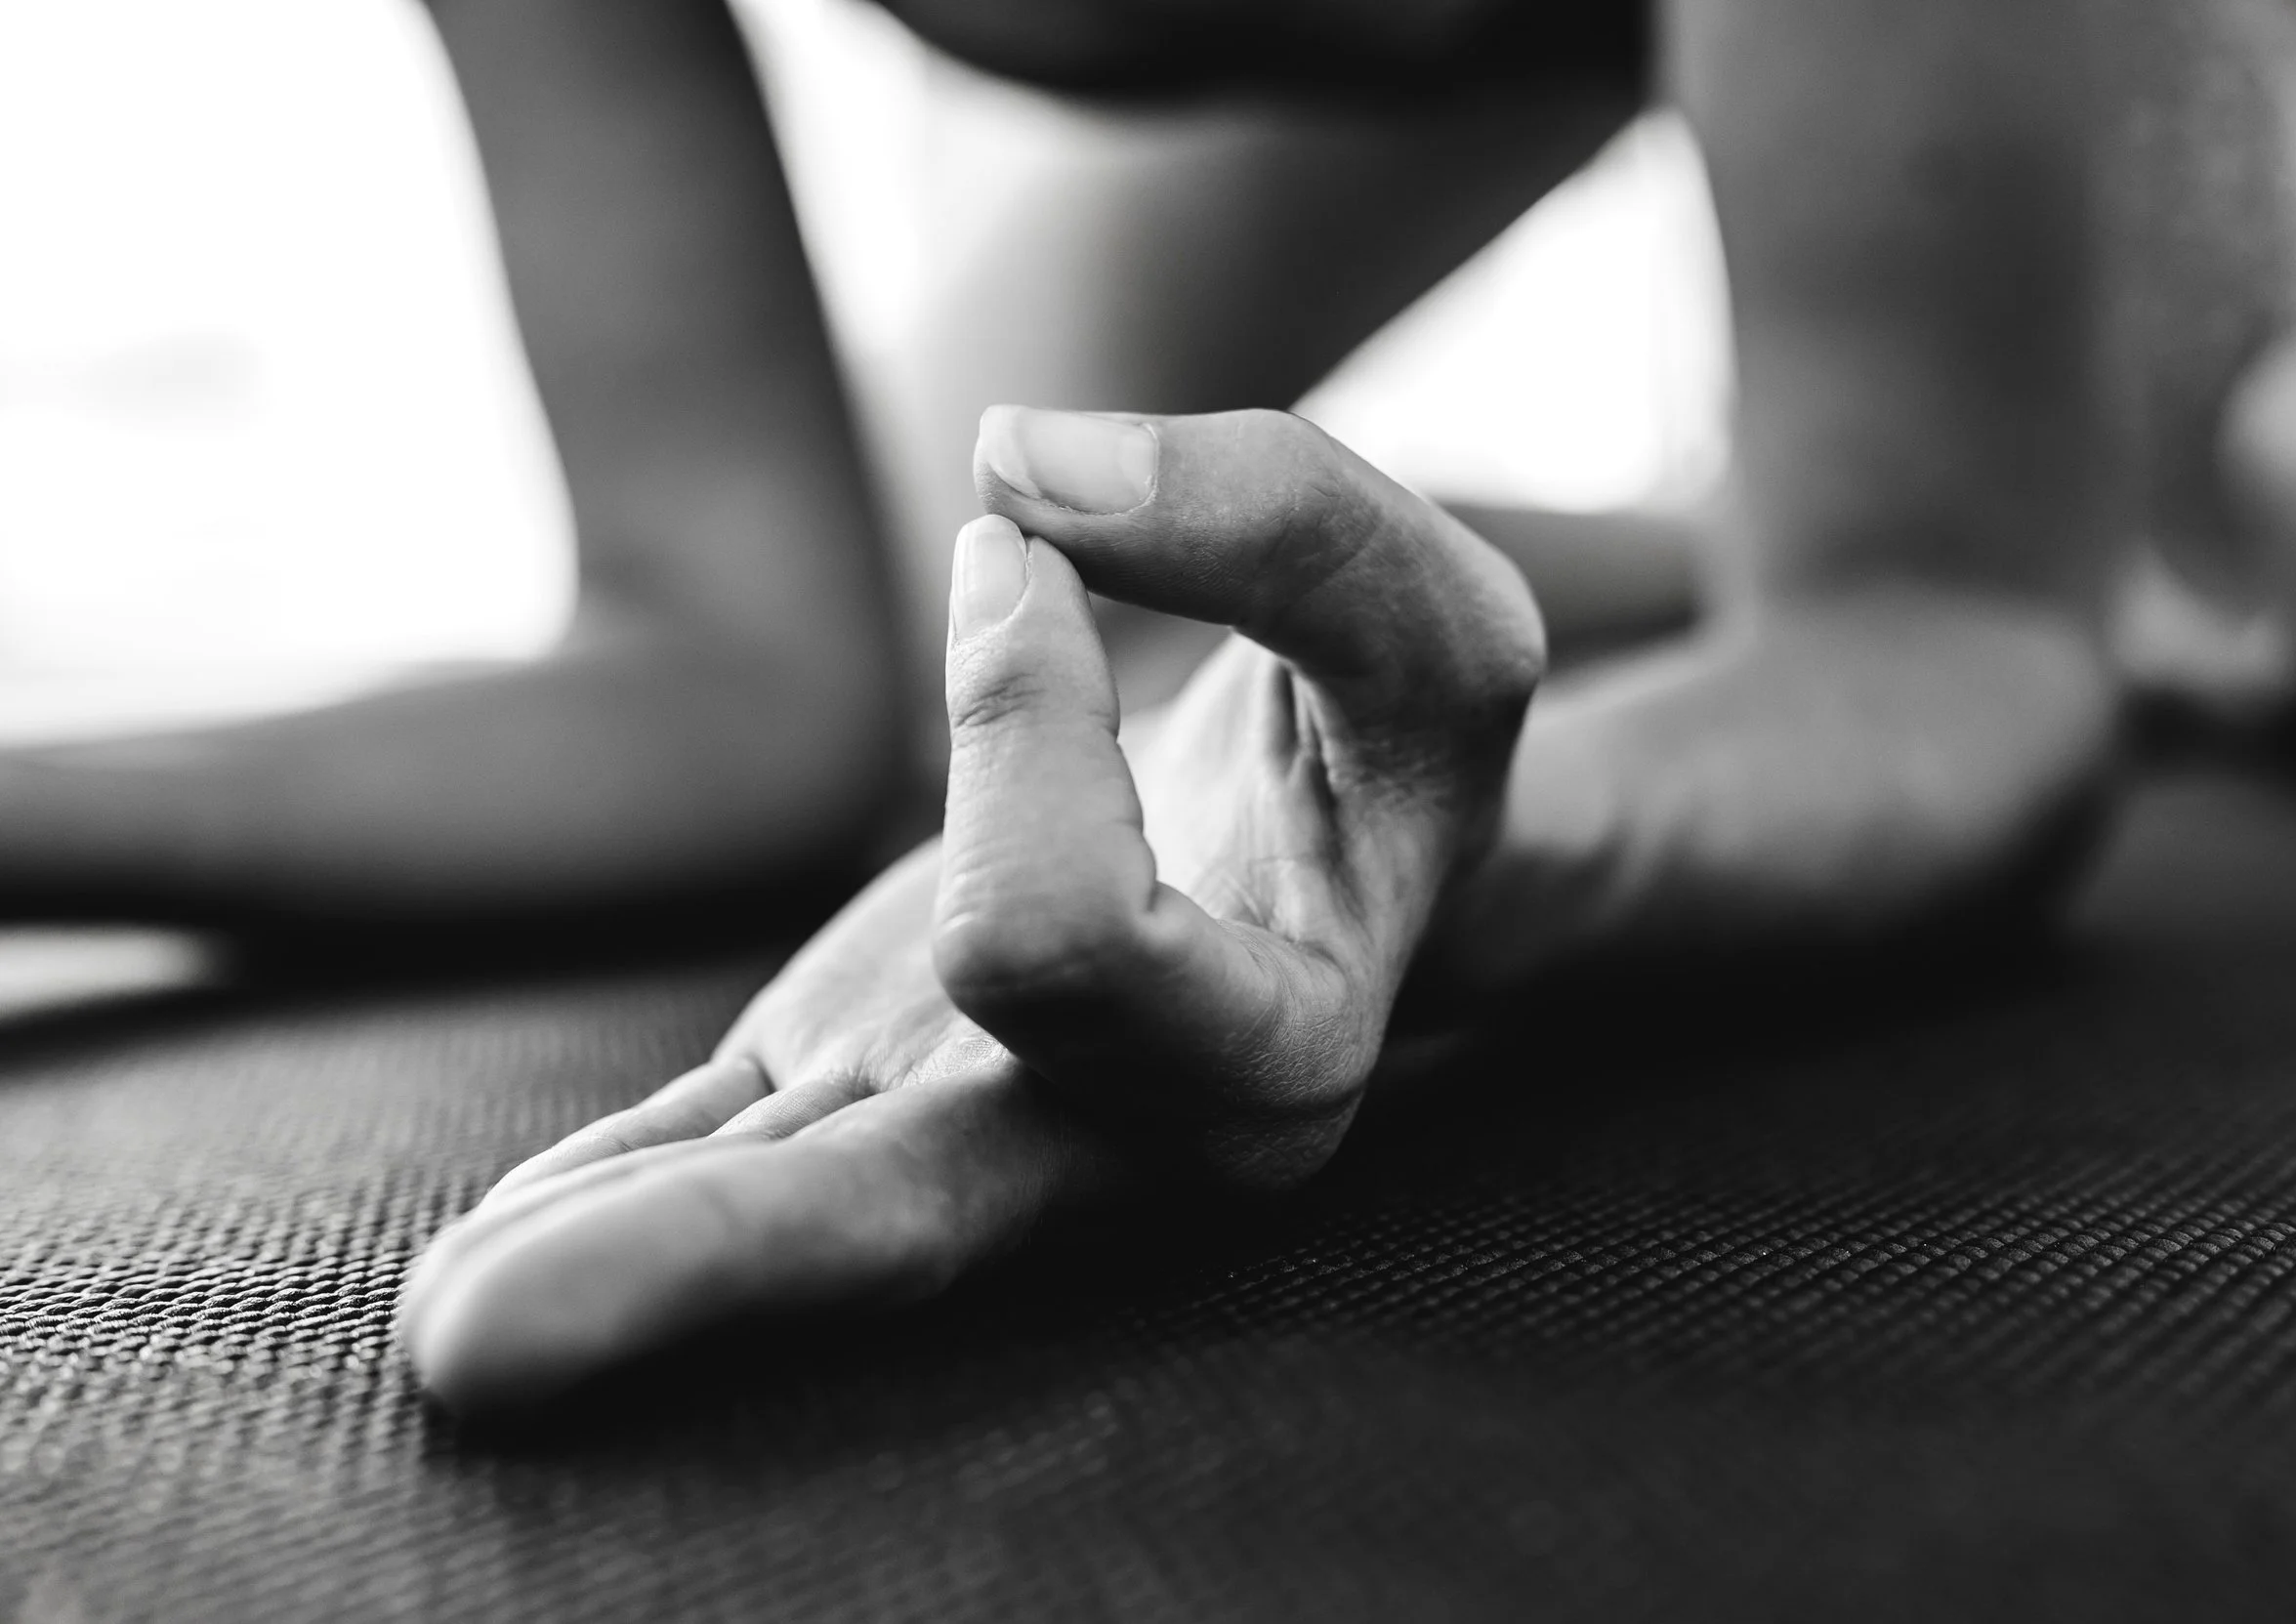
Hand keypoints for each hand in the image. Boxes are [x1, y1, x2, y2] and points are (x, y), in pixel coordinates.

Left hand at [400, 407, 1542, 1413]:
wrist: (1333, 847)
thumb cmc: (1383, 735)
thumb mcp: (1416, 609)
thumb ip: (1271, 517)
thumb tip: (1016, 474)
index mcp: (1270, 1051)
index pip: (1063, 938)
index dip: (1013, 722)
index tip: (1019, 550)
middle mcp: (1113, 1146)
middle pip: (891, 1221)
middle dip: (706, 1268)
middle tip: (479, 1337)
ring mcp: (974, 1135)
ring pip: (778, 1223)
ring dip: (603, 1273)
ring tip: (433, 1335)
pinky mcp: (869, 1090)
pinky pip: (729, 1159)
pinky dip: (610, 1201)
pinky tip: (489, 1261)